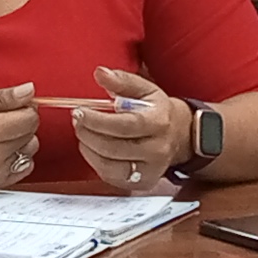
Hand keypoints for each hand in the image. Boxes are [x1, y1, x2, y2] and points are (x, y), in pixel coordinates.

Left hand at [69, 68, 190, 193]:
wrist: (179, 136)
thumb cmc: (156, 111)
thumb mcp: (144, 90)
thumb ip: (121, 80)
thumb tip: (100, 73)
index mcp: (158, 123)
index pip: (123, 125)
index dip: (96, 120)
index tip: (79, 112)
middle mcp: (156, 149)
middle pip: (112, 147)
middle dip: (87, 134)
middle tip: (77, 121)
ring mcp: (150, 169)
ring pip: (109, 166)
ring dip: (88, 149)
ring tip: (84, 134)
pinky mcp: (142, 183)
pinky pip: (111, 178)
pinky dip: (96, 163)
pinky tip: (93, 149)